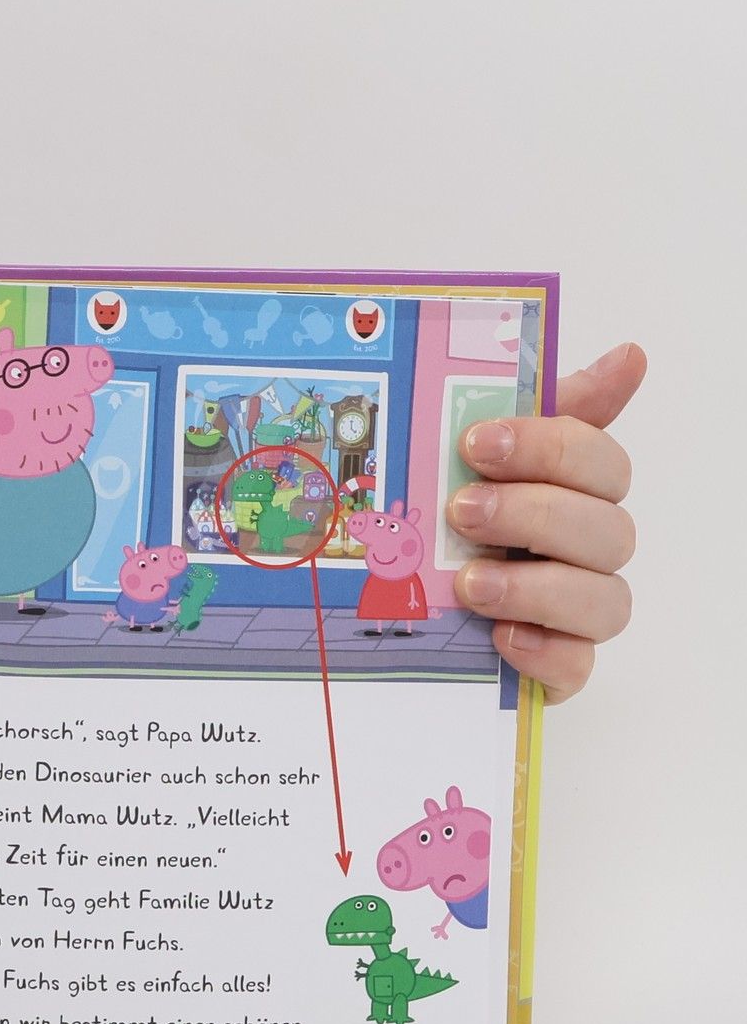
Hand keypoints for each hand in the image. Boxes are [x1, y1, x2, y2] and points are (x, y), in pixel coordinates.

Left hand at [450, 343, 642, 701]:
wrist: (394, 621)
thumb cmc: (443, 529)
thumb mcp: (467, 464)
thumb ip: (539, 411)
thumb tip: (630, 356)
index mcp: (569, 493)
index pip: (599, 459)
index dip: (548, 446)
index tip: (477, 441)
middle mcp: (582, 551)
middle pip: (606, 527)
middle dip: (534, 514)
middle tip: (462, 510)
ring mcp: (573, 612)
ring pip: (604, 599)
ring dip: (535, 586)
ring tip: (468, 582)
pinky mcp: (555, 667)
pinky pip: (578, 666)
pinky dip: (545, 652)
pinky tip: (501, 637)